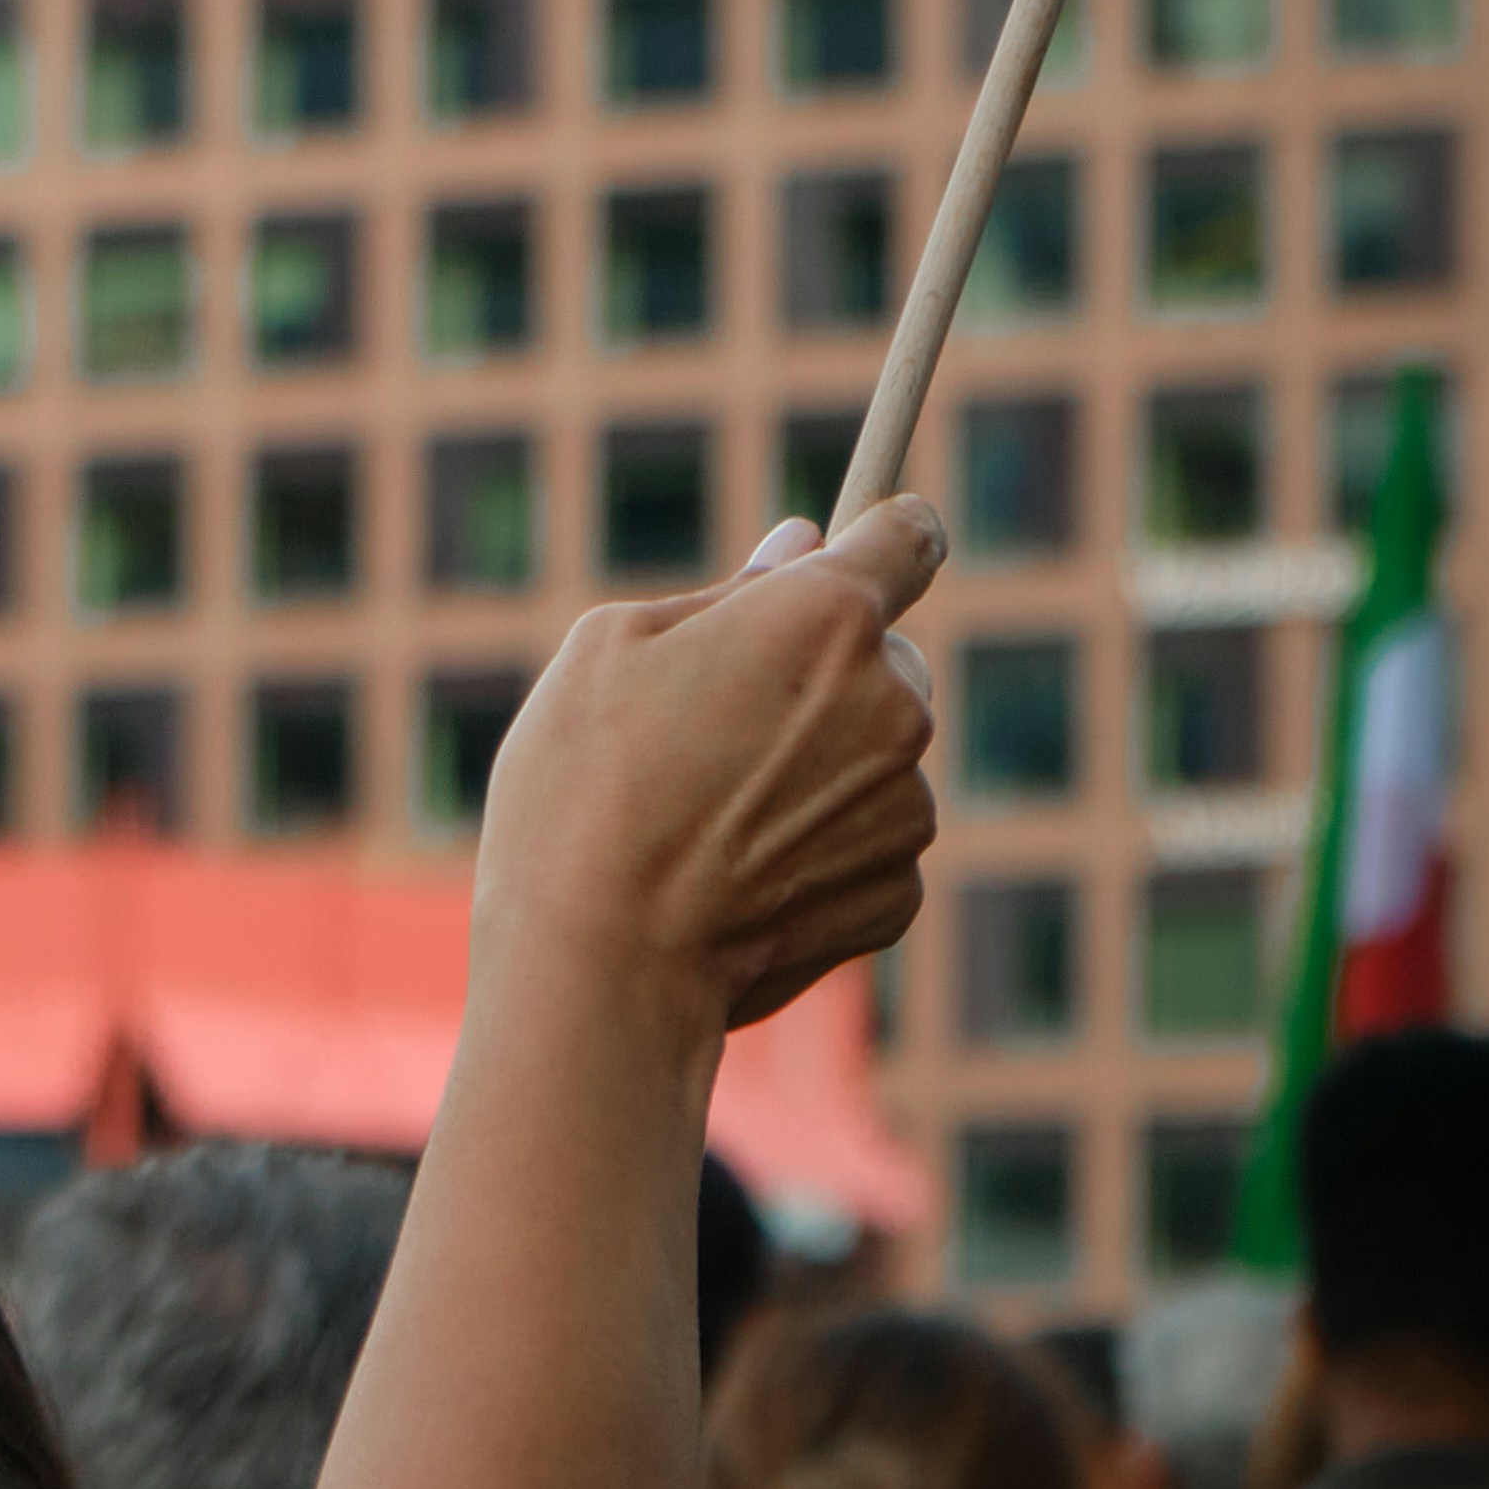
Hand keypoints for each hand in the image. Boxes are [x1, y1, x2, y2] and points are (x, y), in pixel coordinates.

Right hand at [475, 499, 942, 1034]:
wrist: (601, 956)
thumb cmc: (581, 786)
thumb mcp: (610, 649)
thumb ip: (724, 591)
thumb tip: (798, 546)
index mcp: (824, 618)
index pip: (907, 537)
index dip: (886, 532)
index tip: (867, 540)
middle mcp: (891, 702)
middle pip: (884, 660)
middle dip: (823, 675)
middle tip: (715, 721)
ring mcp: (904, 804)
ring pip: (874, 759)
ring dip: (815, 769)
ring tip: (704, 815)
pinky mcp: (898, 890)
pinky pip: (865, 845)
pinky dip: (815, 851)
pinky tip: (733, 876)